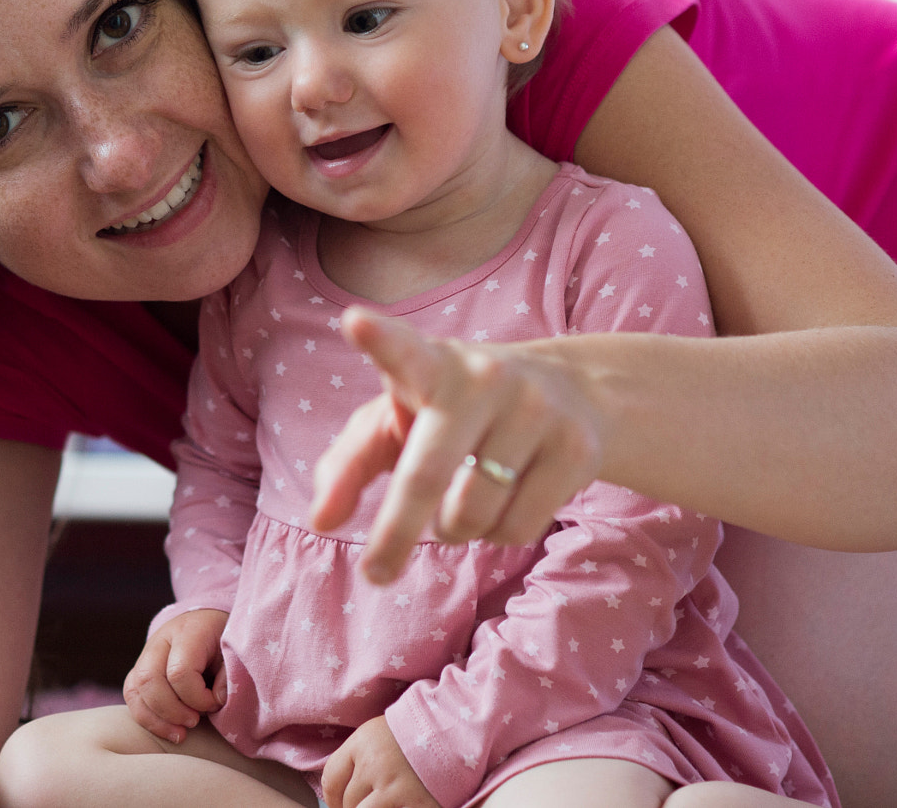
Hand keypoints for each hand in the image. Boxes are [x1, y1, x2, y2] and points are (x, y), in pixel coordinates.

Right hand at [122, 608, 227, 742]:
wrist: (208, 624)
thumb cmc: (224, 642)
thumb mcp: (235, 652)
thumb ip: (229, 676)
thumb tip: (216, 700)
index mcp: (188, 632)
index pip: (179, 671)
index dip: (197, 697)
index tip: (215, 703)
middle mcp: (161, 641)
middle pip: (149, 679)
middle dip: (171, 711)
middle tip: (194, 722)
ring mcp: (146, 654)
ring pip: (135, 689)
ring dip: (156, 720)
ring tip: (180, 734)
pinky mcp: (138, 670)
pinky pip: (131, 695)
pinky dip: (146, 718)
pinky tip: (167, 730)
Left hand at [311, 309, 603, 583]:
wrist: (573, 392)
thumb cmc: (457, 412)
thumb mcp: (401, 420)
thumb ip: (350, 464)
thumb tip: (321, 520)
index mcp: (432, 363)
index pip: (403, 350)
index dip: (378, 339)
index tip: (354, 323)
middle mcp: (484, 378)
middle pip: (426, 475)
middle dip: (394, 534)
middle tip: (375, 573)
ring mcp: (536, 411)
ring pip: (471, 515)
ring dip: (454, 530)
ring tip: (460, 503)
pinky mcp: (575, 449)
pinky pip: (516, 529)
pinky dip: (497, 535)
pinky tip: (504, 501)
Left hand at [321, 716, 439, 807]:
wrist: (455, 731)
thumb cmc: (413, 733)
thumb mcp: (377, 733)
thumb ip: (356, 758)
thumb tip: (339, 791)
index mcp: (362, 743)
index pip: (331, 780)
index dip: (332, 799)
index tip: (339, 806)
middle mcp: (375, 766)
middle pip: (348, 803)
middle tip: (364, 806)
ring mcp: (396, 788)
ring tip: (382, 806)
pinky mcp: (417, 804)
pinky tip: (401, 806)